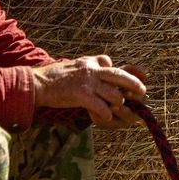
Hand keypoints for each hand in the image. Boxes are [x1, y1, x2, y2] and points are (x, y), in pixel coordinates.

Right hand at [32, 55, 148, 129]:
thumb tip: (107, 62)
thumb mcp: (76, 64)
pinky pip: (100, 106)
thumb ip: (92, 64)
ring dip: (118, 103)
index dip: (122, 72)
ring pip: (113, 93)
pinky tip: (104, 117)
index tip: (131, 79)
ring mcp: (87, 82)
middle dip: (134, 84)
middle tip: (142, 92)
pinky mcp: (80, 95)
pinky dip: (105, 113)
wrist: (35, 84)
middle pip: (120, 76)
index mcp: (90, 62)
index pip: (110, 63)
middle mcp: (92, 70)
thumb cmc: (55, 77)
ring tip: (116, 108)